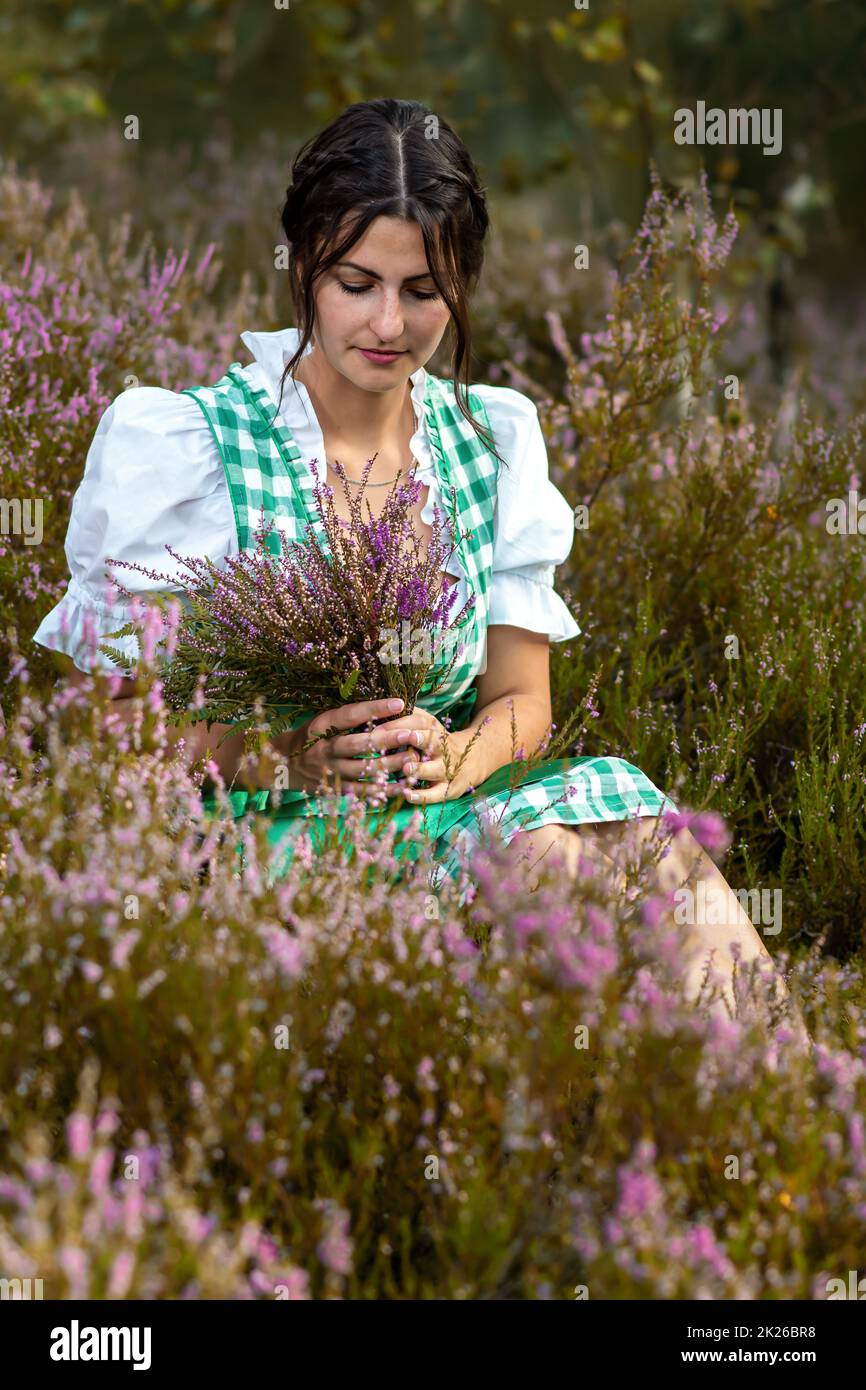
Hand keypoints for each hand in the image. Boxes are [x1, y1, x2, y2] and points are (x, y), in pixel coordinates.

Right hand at [282, 697, 433, 798]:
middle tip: (410, 734)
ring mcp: (329, 771)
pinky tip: (404, 785)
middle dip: (386, 739)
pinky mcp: (334, 789)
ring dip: (390, 765)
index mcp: (321, 726)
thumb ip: (348, 716)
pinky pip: (362, 791)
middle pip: (358, 744)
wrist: (283, 764)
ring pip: (363, 769)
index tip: (399, 702)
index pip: (349, 715)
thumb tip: (384, 705)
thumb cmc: (312, 736)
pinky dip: (384, 789)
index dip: (374, 708)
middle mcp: (324, 749)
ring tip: (413, 758)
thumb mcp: (322, 720)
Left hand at [377, 708, 473, 802]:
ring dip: (421, 769)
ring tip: (406, 769)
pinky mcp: (448, 789)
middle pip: (434, 741)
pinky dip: (422, 796)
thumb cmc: (439, 743)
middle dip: (422, 739)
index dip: (401, 723)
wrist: (474, 761)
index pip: (420, 722)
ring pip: (435, 769)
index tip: (380, 727)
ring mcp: (447, 769)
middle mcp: (443, 748)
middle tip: (409, 737)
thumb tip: (382, 709)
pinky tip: (407, 795)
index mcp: (435, 730)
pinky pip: (435, 794)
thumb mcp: (430, 727)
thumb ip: (410, 719)